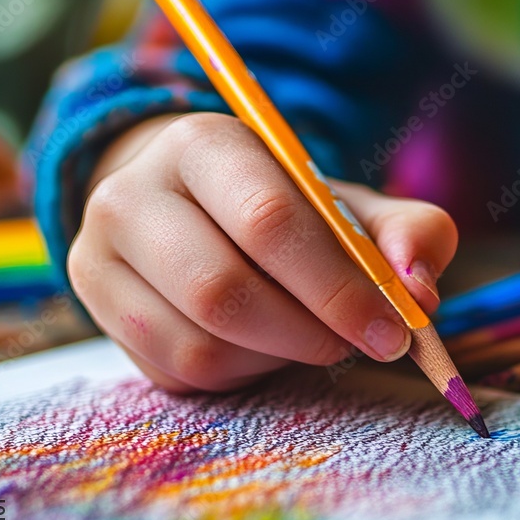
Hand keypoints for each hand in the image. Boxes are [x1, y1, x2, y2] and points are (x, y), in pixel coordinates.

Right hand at [70, 112, 456, 391]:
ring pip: (202, 344)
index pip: (268, 221)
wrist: (199, 214)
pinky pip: (184, 374)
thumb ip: (407, 234)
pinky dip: (244, 374)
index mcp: (201, 145)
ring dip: (279, 356)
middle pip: (222, 291)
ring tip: (310, 334)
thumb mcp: (354, 207)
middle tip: (362, 346)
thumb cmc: (290, 212)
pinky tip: (266, 346)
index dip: (338, 287)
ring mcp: (100, 260)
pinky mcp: (103, 317)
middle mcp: (130, 196)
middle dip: (311, 333)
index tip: (394, 331)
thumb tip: (419, 293)